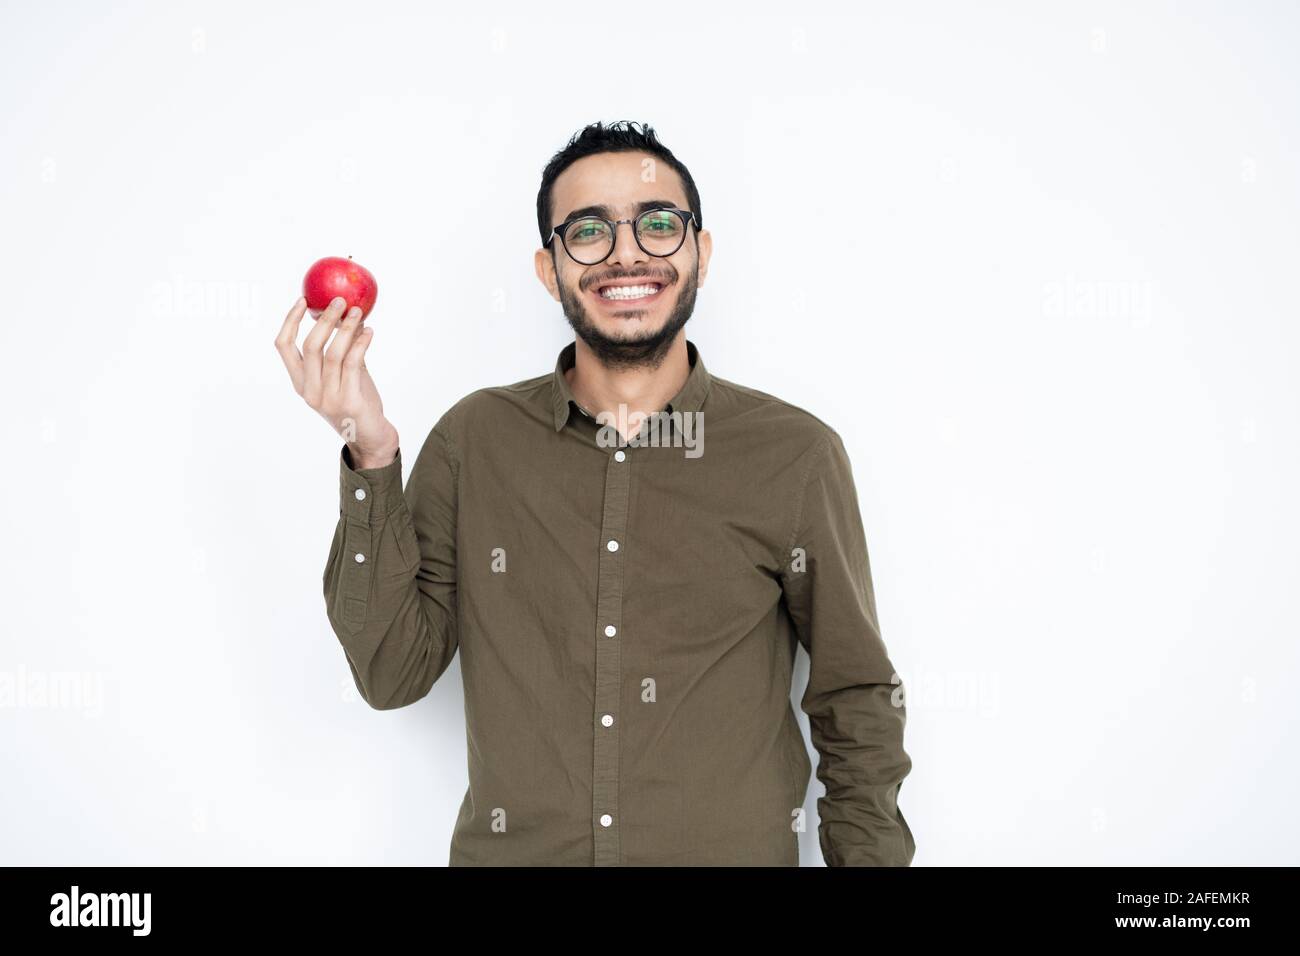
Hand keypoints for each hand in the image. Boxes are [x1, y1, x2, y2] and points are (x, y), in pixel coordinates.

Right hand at [274, 295, 398, 467]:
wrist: (370, 438)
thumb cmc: (357, 402)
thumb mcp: (343, 375)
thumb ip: (342, 349)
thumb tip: (348, 314)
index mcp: (300, 383)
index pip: (284, 347)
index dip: (290, 321)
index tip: (303, 300)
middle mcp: (309, 390)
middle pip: (310, 346)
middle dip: (324, 319)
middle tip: (339, 300)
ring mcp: (327, 398)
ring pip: (332, 353)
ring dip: (346, 328)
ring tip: (358, 312)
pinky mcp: (349, 401)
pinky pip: (352, 364)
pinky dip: (361, 344)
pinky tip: (369, 332)